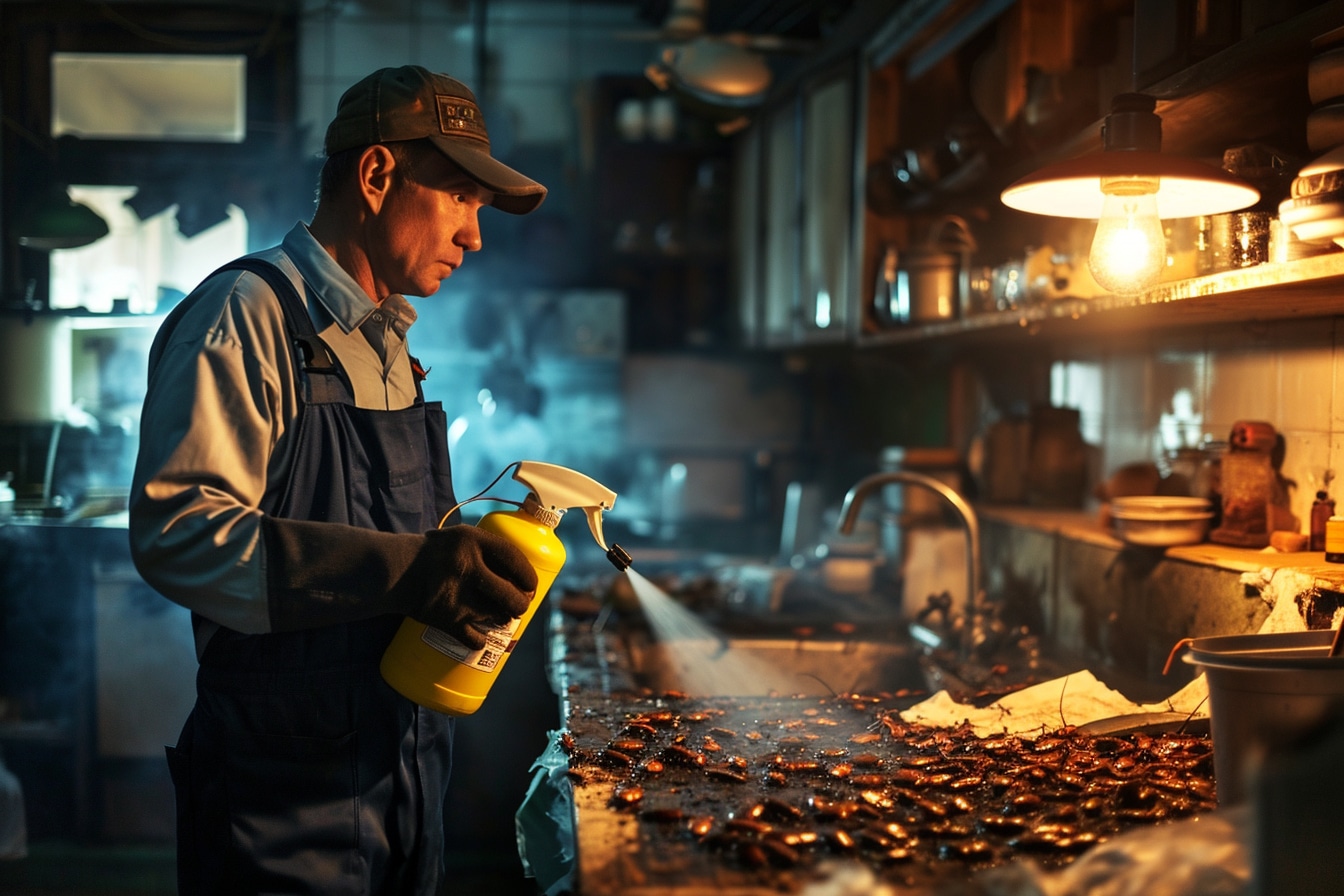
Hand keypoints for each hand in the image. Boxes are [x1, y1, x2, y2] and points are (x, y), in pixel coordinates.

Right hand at [401, 526, 537, 648]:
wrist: (395, 571)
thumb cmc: (434, 554)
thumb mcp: (461, 538)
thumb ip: (487, 550)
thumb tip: (522, 576)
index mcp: (472, 541)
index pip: (513, 558)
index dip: (528, 575)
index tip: (532, 585)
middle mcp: (466, 566)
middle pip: (511, 594)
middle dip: (521, 604)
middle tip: (519, 605)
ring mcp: (457, 595)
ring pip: (497, 616)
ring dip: (502, 619)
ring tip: (501, 616)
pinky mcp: (446, 619)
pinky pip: (475, 638)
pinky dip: (480, 640)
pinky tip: (480, 637)